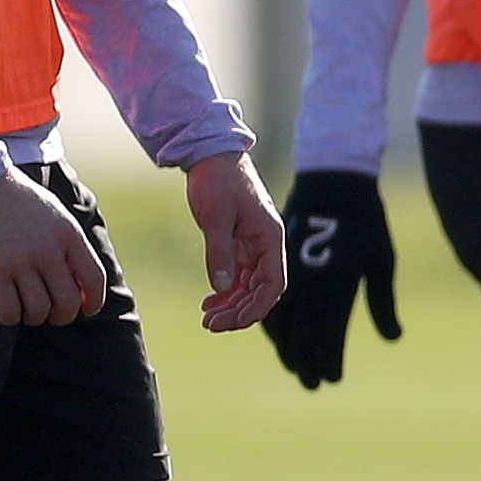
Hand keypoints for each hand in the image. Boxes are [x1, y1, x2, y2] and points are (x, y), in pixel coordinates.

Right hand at [0, 167, 107, 326]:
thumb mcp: (56, 216)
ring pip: (39, 310)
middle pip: (68, 302)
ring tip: (29, 310)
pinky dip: (11, 318)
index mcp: (69, 235)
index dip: (94, 301)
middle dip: (63, 316)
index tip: (87, 309)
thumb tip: (82, 286)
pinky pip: (9, 311)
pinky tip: (9, 311)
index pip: (95, 279)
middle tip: (54, 315)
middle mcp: (48, 251)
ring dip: (36, 317)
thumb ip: (71, 247)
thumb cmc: (19, 201)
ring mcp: (20, 262)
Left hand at [185, 150, 288, 333]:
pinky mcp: (239, 243)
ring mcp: (253, 245)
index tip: (234, 322)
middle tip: (211, 326)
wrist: (211, 155)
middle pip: (261, 290)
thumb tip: (220, 290)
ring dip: (232, 305)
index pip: (273, 284)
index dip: (257, 308)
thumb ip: (219, 253)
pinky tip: (209, 302)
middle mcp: (266, 245)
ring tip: (208, 319)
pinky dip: (226, 292)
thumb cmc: (217, 181)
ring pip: (249, 286)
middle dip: (240, 311)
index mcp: (269, 237)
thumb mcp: (215, 217)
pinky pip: (237, 276)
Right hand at [263, 168, 399, 387]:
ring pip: (281, 323)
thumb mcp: (382, 262)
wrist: (333, 187)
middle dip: (306, 363)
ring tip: (294, 367)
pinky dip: (273, 325)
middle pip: (303, 337)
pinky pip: (269, 302)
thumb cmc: (366, 226)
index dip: (329, 361)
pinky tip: (278, 337)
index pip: (330, 337)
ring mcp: (291, 275)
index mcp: (337, 288)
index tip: (332, 380)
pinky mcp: (278, 266)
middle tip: (311, 385)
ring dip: (286, 348)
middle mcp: (310, 286)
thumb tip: (393, 338)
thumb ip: (383, 303)